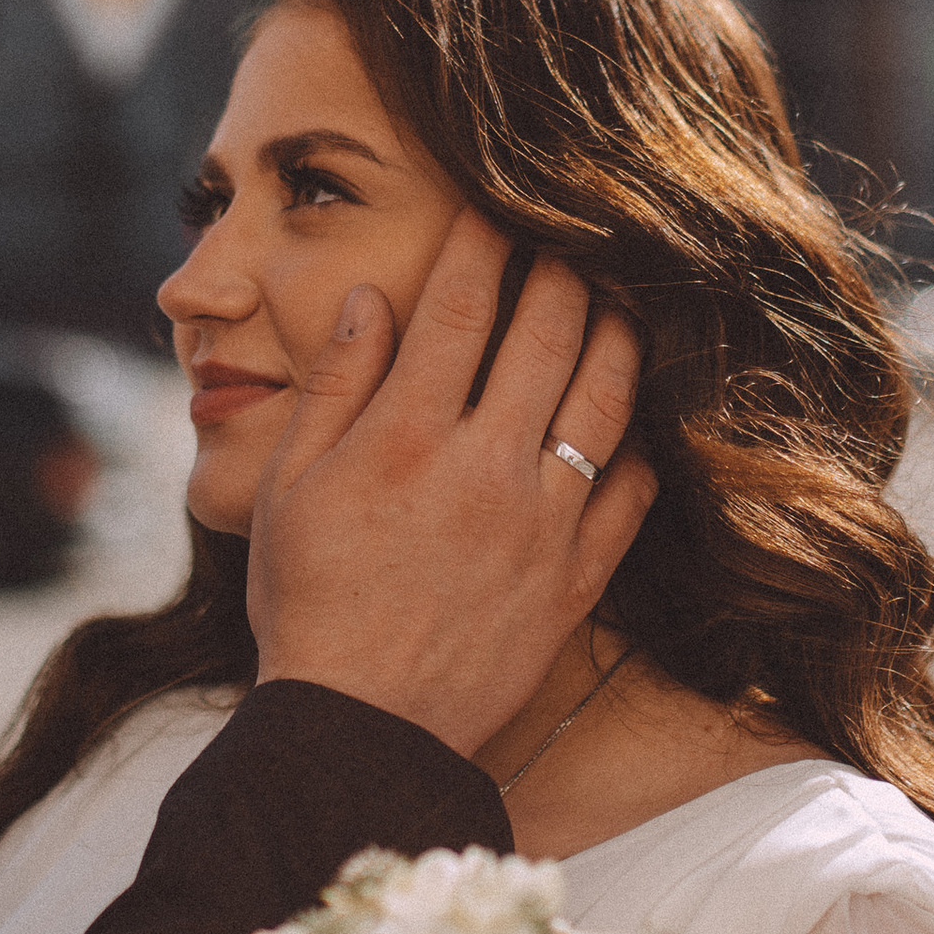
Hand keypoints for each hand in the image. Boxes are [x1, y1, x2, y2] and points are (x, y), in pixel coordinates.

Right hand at [246, 214, 655, 758]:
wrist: (360, 729)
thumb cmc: (310, 606)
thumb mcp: (291, 491)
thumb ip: (334, 389)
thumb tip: (367, 300)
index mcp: (406, 438)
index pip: (459, 305)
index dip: (484, 241)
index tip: (495, 205)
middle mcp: (484, 468)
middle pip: (549, 333)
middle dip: (564, 266)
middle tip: (572, 232)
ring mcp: (542, 524)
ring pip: (605, 400)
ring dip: (619, 335)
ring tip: (620, 300)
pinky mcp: (576, 579)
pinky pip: (631, 494)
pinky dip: (642, 445)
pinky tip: (639, 417)